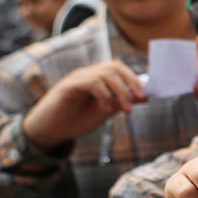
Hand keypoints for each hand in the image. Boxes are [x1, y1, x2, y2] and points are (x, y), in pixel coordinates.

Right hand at [23, 60, 145, 152]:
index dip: (135, 79)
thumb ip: (122, 103)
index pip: (120, 69)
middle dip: (131, 81)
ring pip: (106, 73)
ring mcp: (78, 78)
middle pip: (115, 66)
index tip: (146, 94)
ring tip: (125, 109)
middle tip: (139, 98)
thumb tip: (145, 96)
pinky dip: (104, 94)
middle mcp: (88, 74)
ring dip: (121, 91)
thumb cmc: (76, 120)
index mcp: (97, 79)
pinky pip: (91, 82)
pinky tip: (106, 109)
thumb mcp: (105, 112)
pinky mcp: (68, 86)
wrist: (50, 131)